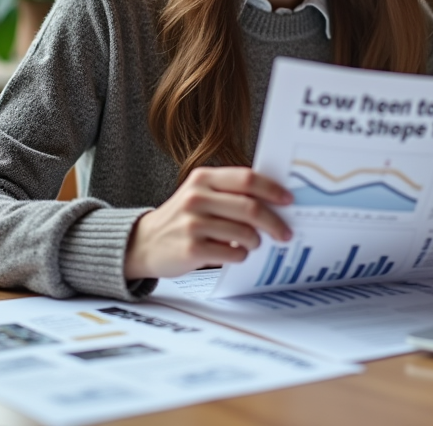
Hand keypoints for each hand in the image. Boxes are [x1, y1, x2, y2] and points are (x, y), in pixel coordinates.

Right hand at [124, 167, 292, 279]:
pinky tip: (235, 253)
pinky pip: (232, 253)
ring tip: (253, 243)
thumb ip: (230, 193)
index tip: (288, 200)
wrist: (144, 243)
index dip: (272, 189)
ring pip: (244, 233)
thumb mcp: (200, 194)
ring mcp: (192, 223)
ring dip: (256, 241)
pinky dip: (241, 255)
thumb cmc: (182, 218)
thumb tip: (273, 200)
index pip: (246, 179)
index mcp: (203, 178)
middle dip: (274, 222)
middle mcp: (197, 197)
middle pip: (250, 207)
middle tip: (285, 232)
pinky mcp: (191, 248)